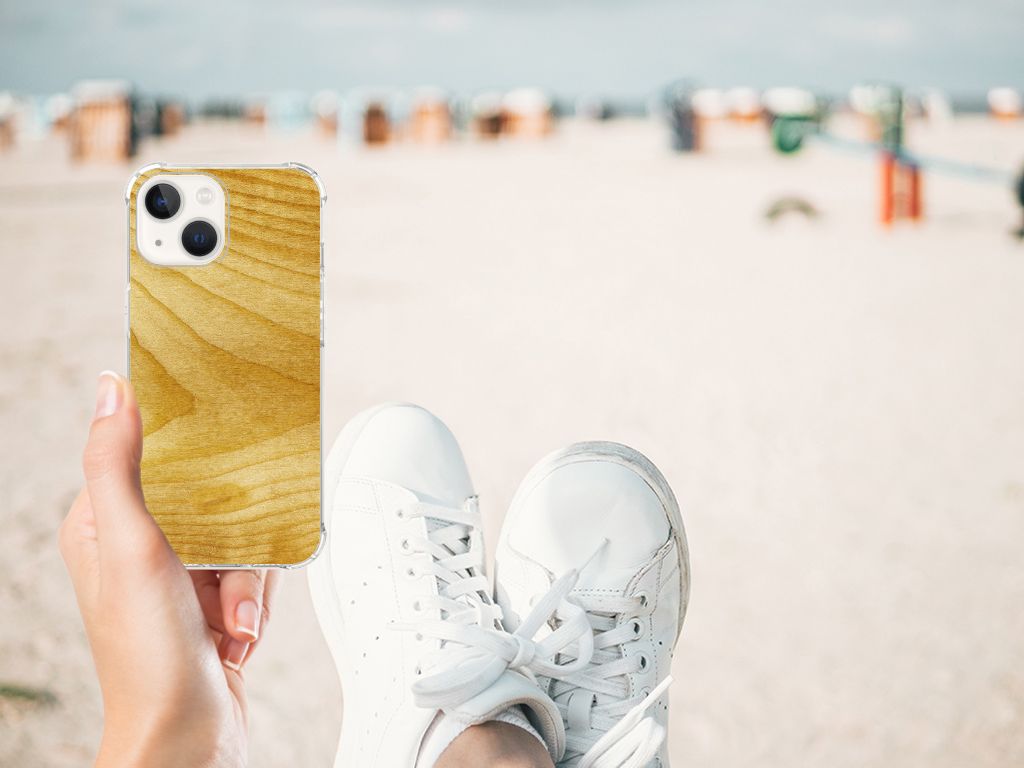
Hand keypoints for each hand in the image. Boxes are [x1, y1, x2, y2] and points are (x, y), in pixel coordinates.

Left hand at [59, 372, 278, 767]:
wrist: (187, 738)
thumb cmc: (148, 656)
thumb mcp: (132, 547)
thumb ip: (116, 466)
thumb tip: (111, 389)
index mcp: (103, 524)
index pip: (149, 457)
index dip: (189, 455)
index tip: (219, 453)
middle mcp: (138, 547)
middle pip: (211, 498)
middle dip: (233, 541)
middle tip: (225, 574)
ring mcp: (177, 577)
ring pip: (240, 537)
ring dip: (246, 583)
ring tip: (231, 620)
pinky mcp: (210, 602)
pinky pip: (253, 574)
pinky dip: (255, 604)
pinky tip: (237, 634)